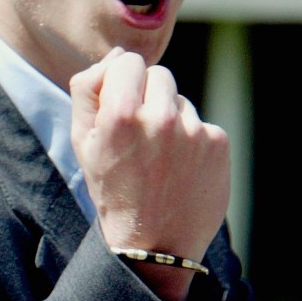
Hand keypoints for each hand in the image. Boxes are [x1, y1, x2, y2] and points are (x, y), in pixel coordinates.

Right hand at [70, 48, 229, 267]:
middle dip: (149, 97)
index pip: (129, 61)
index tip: (122, 104)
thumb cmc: (112, 189)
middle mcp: (159, 117)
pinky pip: (202, 123)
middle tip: (140, 136)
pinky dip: (193, 141)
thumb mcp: (83, 142)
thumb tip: (118, 55)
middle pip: (159, 75)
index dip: (123, 81)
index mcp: (120, 114)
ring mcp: (193, 130)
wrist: (153, 245)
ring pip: (181, 101)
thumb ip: (89, 89)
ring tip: (160, 159)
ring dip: (171, 120)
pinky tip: (181, 169)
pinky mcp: (218, 143)